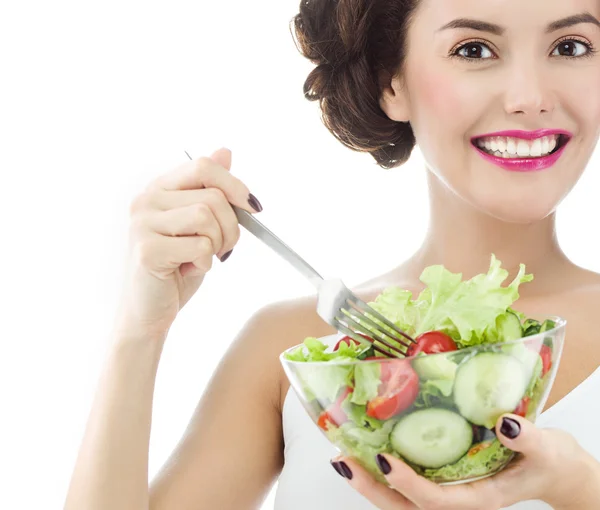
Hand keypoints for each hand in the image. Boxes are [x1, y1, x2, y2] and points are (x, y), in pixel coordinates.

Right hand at [113, 148, 261, 337]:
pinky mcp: (147, 249)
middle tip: (223, 249)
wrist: (150, 310)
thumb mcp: (199, 224)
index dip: (234, 184)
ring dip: (218, 244)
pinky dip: (206, 263)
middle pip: (212, 195)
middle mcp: (146, 200)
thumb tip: (225, 151)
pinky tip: (189, 269)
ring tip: (205, 258)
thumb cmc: (177, 267)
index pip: (203, 166)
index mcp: (160, 188)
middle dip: (231, 226)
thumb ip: (209, 189)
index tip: (253, 207)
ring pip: (207, 217)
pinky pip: (200, 245)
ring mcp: (142, 223)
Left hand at [331, 413, 599, 509]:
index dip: (408, 485)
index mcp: (480, 499)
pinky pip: (406, 485)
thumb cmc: (550, 462)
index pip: (437, 501)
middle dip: (371, 488)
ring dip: (369, 482)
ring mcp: (448, 494)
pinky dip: (382, 473)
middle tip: (342, 461)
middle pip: (406, 507)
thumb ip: (528, 439)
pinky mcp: (443, 481)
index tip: (384, 461)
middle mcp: (458, 500)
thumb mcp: (548, 450)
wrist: (554, 471)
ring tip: (342, 457)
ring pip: (400, 501)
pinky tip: (365, 450)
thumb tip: (505, 423)